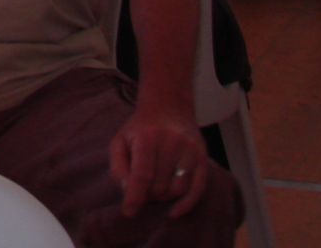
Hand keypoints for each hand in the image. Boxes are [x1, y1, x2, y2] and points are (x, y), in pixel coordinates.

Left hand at [109, 103, 208, 217]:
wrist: (168, 107)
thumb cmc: (140, 128)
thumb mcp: (120, 140)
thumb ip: (118, 166)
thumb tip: (126, 190)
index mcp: (147, 137)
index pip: (142, 175)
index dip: (134, 197)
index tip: (128, 212)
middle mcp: (171, 143)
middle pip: (159, 186)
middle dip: (147, 195)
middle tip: (141, 190)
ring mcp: (190, 151)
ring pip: (177, 190)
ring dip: (163, 198)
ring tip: (154, 190)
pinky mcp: (202, 159)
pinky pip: (198, 189)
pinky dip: (186, 205)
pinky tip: (174, 212)